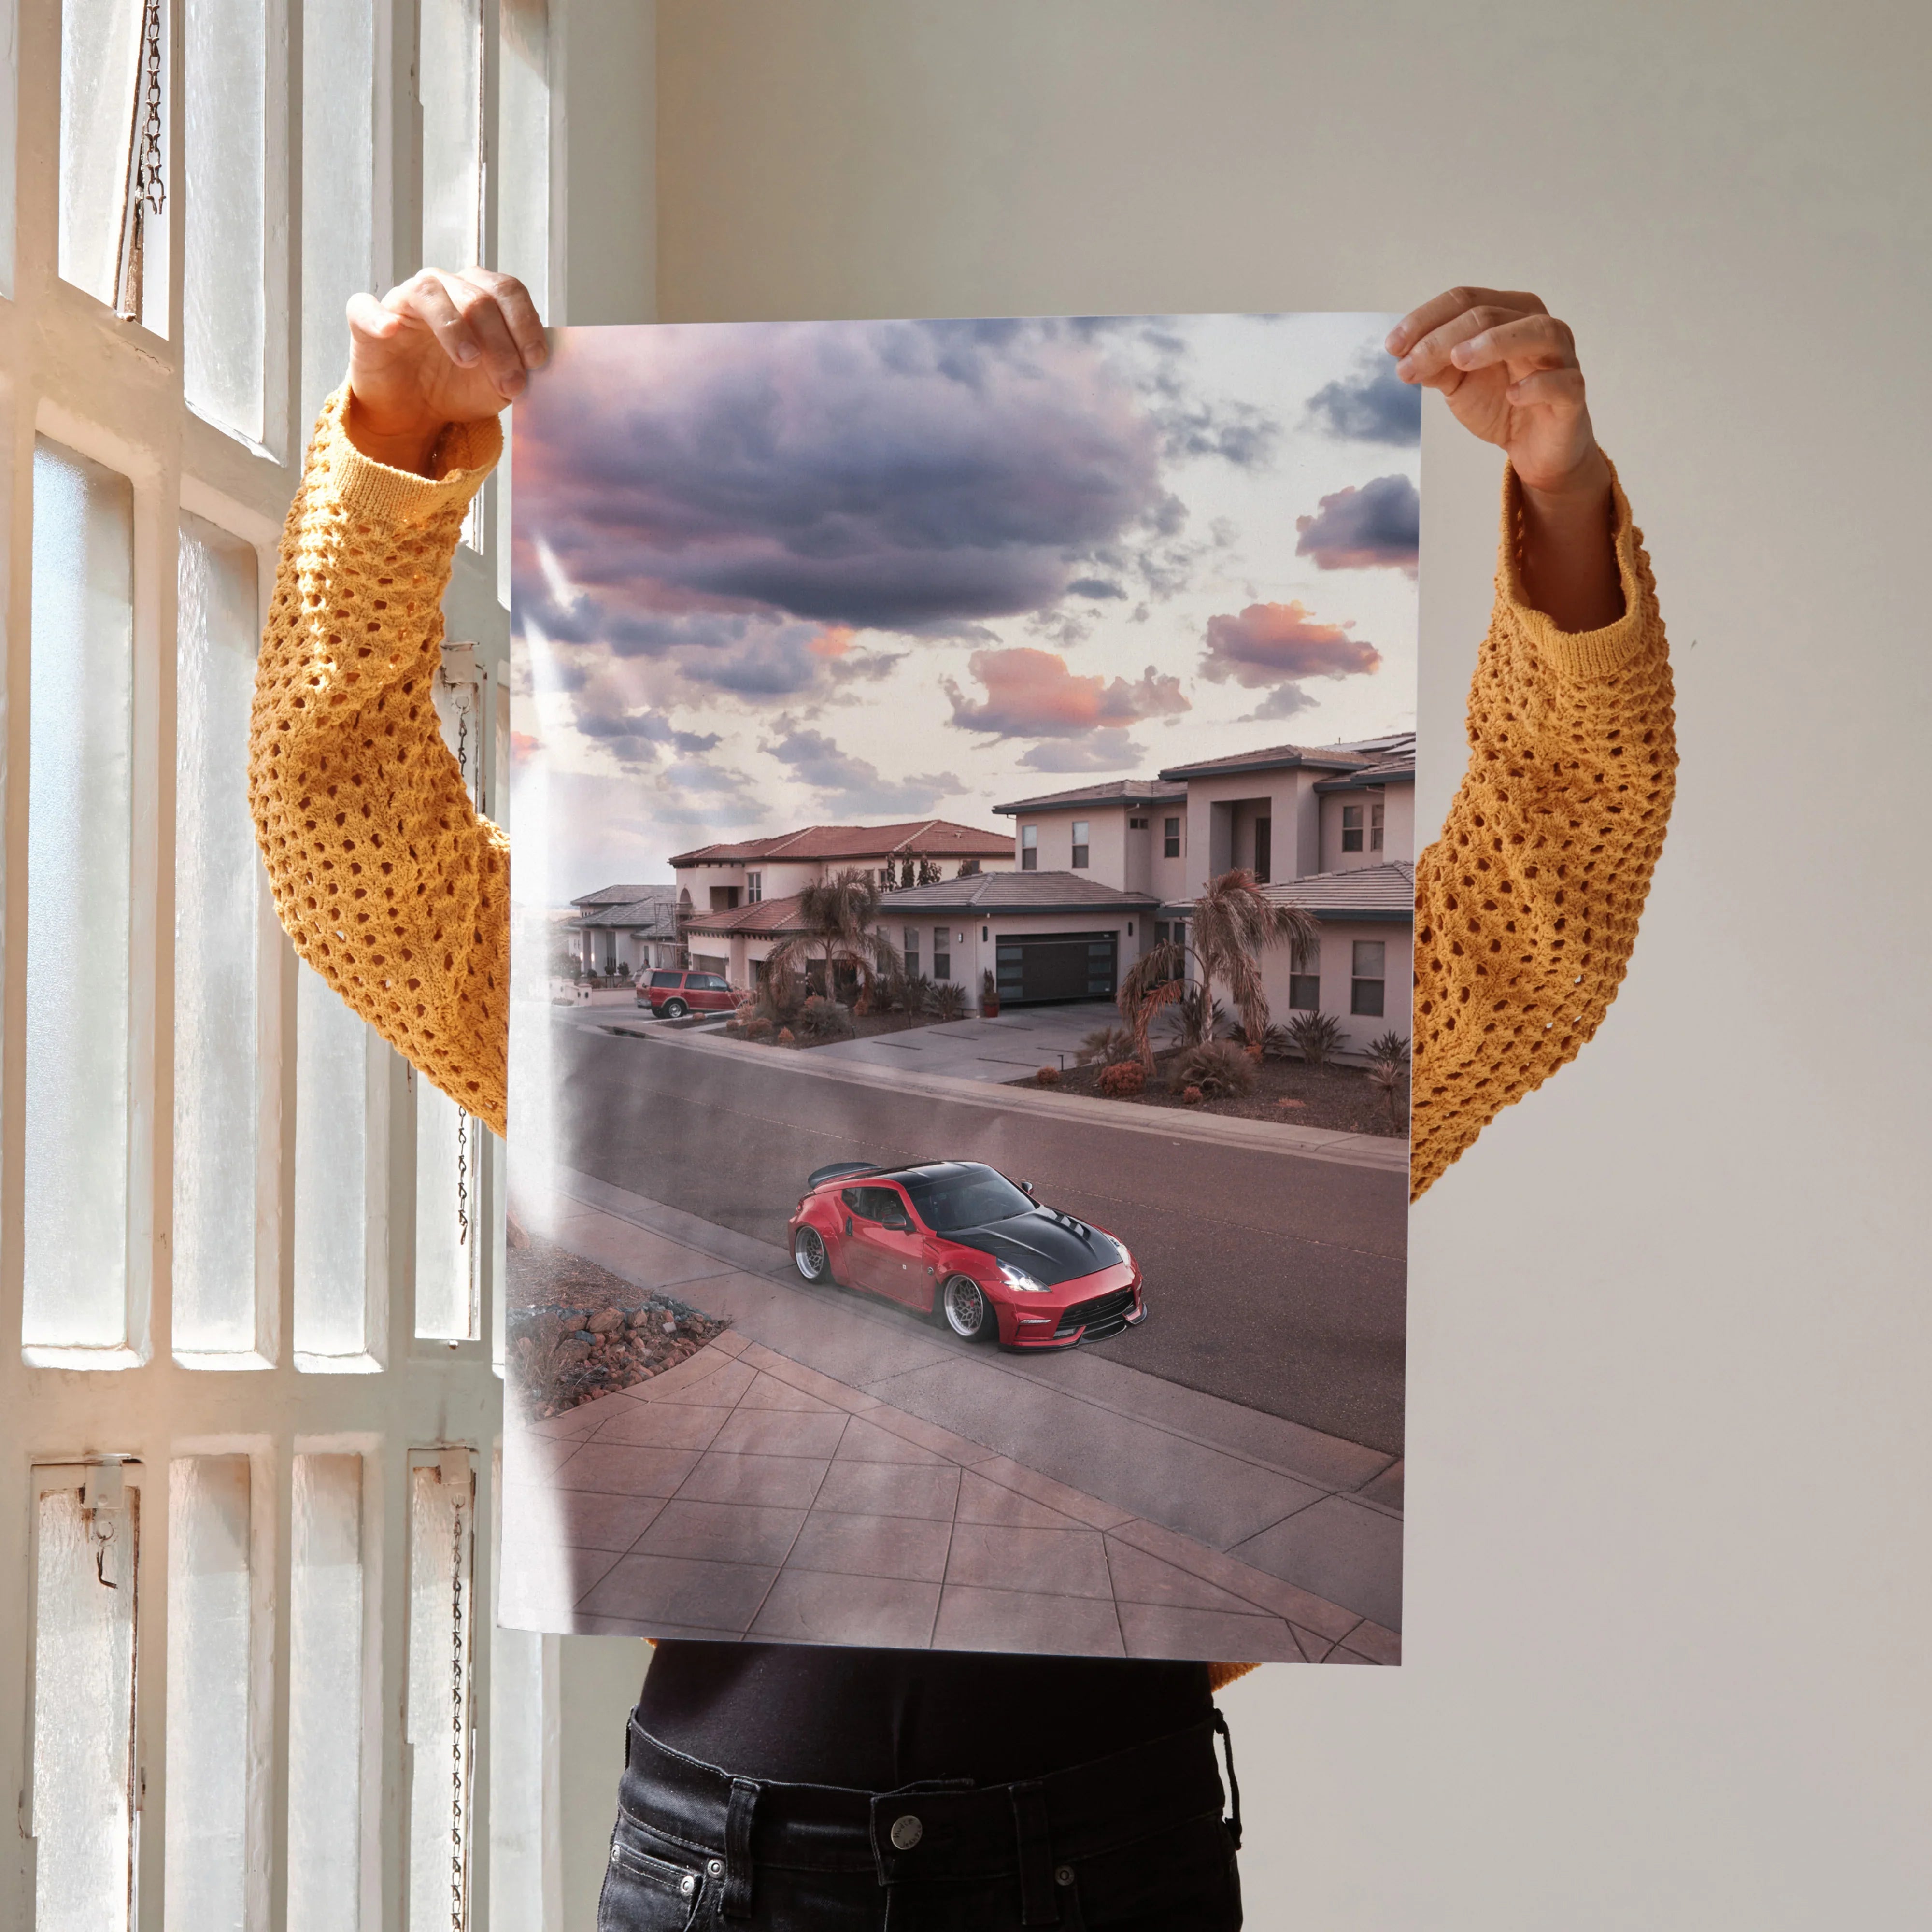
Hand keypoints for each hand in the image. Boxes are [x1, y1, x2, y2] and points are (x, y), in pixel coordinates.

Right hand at [344, 267, 546, 473]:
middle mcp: (444, 288)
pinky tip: (391, 331)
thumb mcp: (499, 383)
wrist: (416, 412)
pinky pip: (365, 308)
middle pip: (477, 297)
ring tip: (468, 360)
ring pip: (430, 293)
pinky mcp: (367, 321)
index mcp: (478, 295)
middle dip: (500, 342)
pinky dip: (378, 317)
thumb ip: (520, 366)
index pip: (507, 291)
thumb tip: (542, 363)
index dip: (525, 323)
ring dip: (454, 327)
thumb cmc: (459, 387)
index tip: (536, 361)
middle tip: (510, 383)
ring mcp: (404, 301)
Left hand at [1387, 287, 1605, 499]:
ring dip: (1495, 342)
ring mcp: (1561, 357)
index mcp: (1509, 314)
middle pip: (1491, 314)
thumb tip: (1403, 354)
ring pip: (1537, 332)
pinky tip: (1512, 395)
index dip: (1426, 319)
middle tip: (1409, 364)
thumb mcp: (1458, 383)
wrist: (1534, 448)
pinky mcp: (1573, 393)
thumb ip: (1435, 366)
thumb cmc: (1501, 404)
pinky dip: (1537, 385)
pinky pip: (1562, 381)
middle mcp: (1538, 326)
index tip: (1392, 346)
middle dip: (1443, 337)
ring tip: (1458, 359)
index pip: (1466, 299)